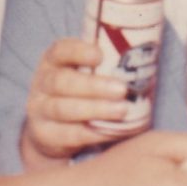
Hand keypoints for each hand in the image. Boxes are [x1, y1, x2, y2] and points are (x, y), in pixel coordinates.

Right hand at [22, 37, 131, 162]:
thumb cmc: (80, 93)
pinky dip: (95, 133)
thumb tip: (146, 61)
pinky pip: (70, 135)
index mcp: (53, 61)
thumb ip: (106, 66)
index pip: (60, 51)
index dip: (78, 52)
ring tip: (122, 110)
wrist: (51, 129)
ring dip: (95, 109)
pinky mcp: (45, 135)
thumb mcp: (85, 74)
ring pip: (63, 109)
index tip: (100, 55)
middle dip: (93, 86)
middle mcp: (42, 84)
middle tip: (122, 89)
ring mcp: (40, 110)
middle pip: (61, 82)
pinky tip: (114, 131)